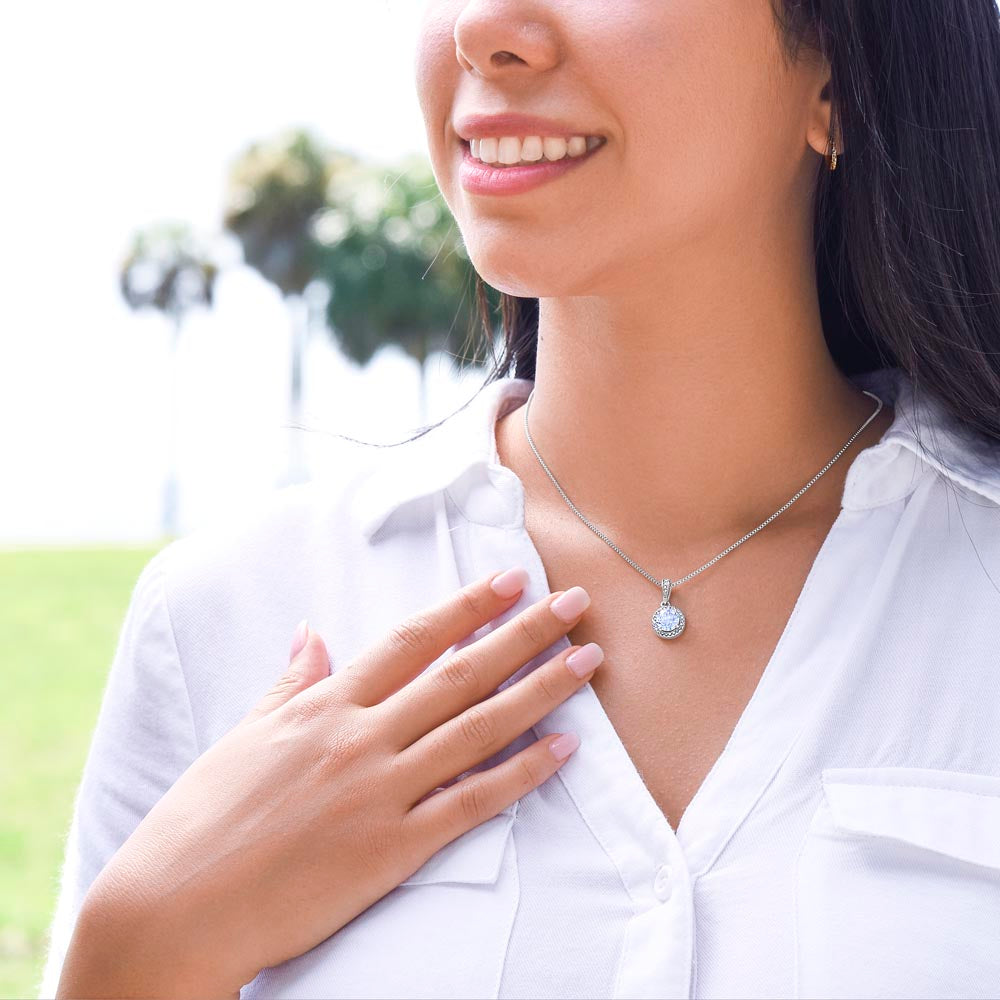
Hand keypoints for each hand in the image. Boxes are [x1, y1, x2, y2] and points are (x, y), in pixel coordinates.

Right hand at [59, 567, 600, 998]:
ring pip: (478, 727)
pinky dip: (522, 773)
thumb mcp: (246, 733)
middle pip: (461, 672)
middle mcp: (361, 736)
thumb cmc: (205, 816)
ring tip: (587, 661)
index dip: (468, 607)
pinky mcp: (393, 848)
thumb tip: (311, 633)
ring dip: (541, 689)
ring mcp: (381, 790)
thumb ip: (291, 682)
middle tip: (573, 603)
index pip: (412, 640)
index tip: (511, 580)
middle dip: (525, 633)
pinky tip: (563, 749)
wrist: (176, 906)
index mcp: (325, 704)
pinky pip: (472, 802)